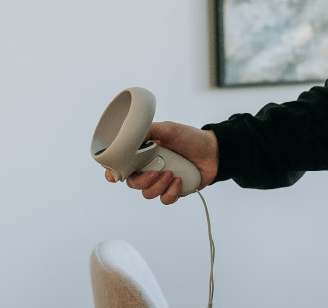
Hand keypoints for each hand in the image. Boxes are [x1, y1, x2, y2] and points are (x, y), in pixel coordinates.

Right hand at [104, 121, 219, 204]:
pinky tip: (180, 181)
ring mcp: (161, 181)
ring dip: (158, 186)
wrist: (214, 150)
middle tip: (155, 173)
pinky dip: (171, 192)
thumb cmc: (190, 138)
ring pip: (148, 194)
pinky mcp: (174, 191)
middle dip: (141, 181)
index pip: (122, 165)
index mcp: (144, 153)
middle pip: (133, 183)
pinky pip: (165, 199)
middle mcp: (149, 168)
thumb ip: (149, 130)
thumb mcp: (169, 129)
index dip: (114, 172)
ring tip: (172, 174)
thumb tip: (131, 133)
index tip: (115, 175)